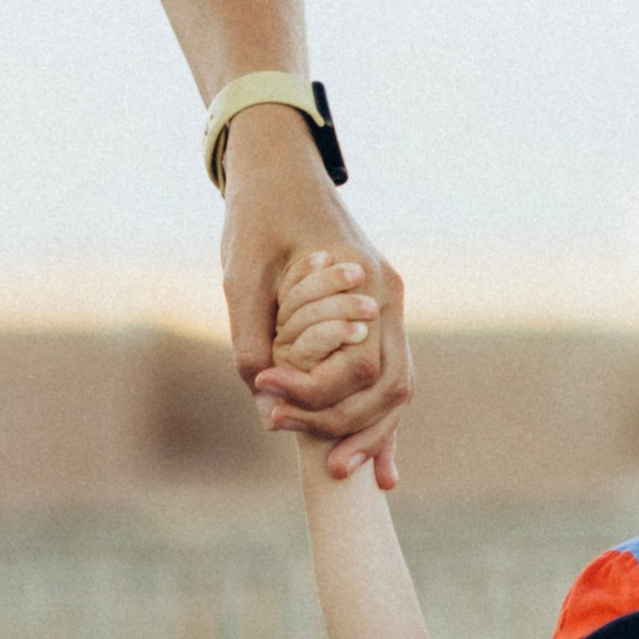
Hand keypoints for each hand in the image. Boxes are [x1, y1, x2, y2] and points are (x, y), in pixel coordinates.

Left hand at [223, 108, 410, 482]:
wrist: (278, 166)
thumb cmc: (257, 213)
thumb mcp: (241, 270)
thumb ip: (251, 332)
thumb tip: (259, 392)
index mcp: (365, 280)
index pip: (358, 363)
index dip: (315, 394)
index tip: (268, 400)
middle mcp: (388, 297)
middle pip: (391, 386)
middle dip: (354, 431)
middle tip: (312, 462)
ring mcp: (388, 307)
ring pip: (397, 388)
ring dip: (372, 435)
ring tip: (339, 472)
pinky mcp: (375, 318)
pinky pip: (387, 376)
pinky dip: (380, 421)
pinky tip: (379, 468)